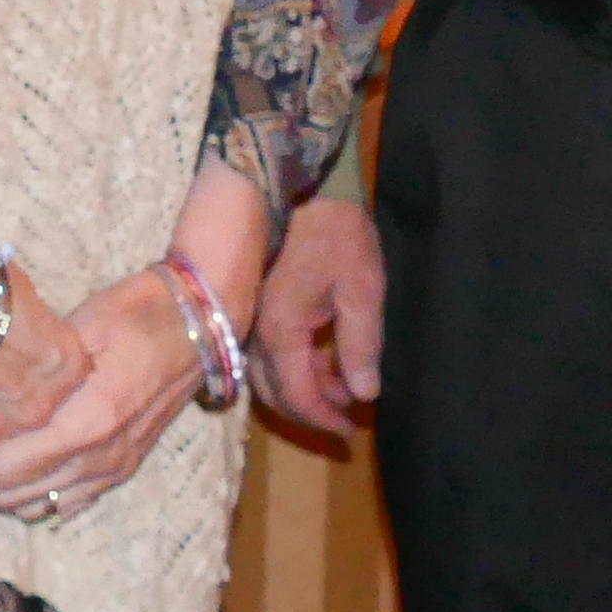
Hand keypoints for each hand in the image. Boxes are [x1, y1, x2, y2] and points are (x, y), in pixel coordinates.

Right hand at [250, 194, 385, 440]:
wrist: (297, 181)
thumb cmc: (335, 233)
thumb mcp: (362, 290)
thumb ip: (361, 346)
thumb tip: (363, 393)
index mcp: (281, 331)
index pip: (297, 397)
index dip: (324, 419)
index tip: (353, 430)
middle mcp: (254, 331)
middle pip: (274, 393)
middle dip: (311, 411)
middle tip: (347, 416)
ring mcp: (248, 318)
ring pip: (266, 374)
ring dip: (301, 389)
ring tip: (340, 387)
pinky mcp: (250, 304)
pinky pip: (263, 352)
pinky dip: (291, 366)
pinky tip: (320, 358)